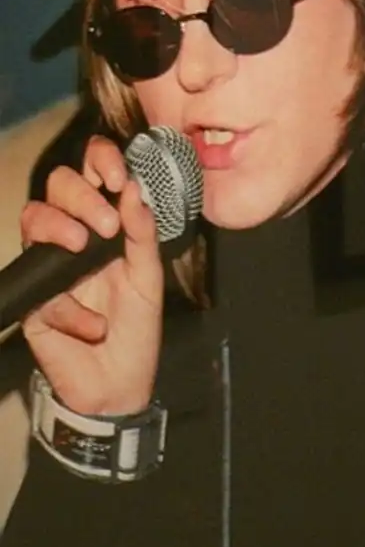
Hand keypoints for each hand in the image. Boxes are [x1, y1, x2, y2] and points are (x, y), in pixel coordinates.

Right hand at [20, 136, 163, 415]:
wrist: (120, 386)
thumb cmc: (136, 329)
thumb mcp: (149, 279)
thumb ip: (142, 235)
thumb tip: (134, 191)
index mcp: (106, 224)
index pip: (94, 173)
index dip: (100, 160)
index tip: (117, 175)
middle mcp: (75, 235)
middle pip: (59, 185)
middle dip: (80, 195)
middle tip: (105, 226)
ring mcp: (50, 265)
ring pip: (33, 218)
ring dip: (58, 227)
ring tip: (83, 250)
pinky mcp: (34, 301)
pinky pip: (41, 289)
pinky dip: (71, 310)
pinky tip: (94, 326)